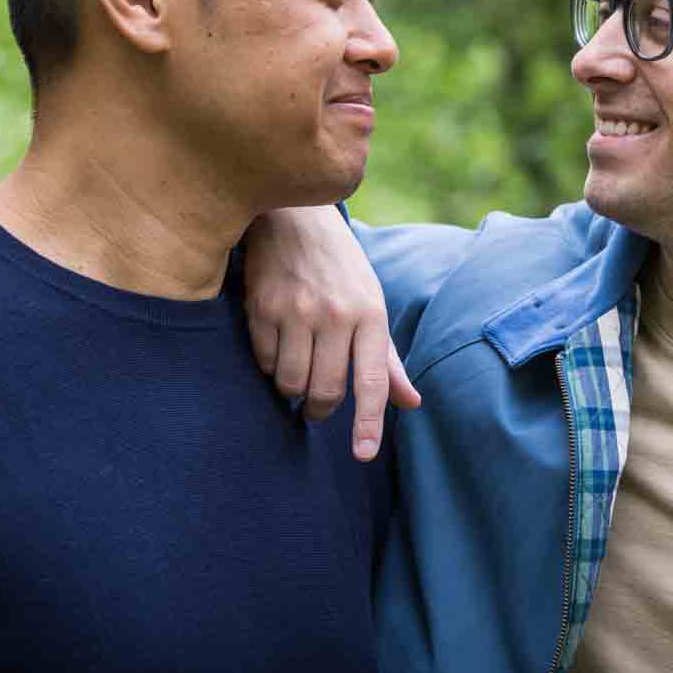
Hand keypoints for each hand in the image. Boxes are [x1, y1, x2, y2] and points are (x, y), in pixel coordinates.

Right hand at [244, 206, 421, 461]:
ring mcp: (297, 311)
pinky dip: (270, 366)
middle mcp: (336, 314)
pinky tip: (277, 346)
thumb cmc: (340, 269)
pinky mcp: (262, 307)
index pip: (373, 380)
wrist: (295, 218)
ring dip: (292, 390)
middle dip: (320, 410)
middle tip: (317, 408)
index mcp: (370, 314)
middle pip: (325, 390)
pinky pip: (264, 361)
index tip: (363, 454)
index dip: (369, 422)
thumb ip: (387, 359)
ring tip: (297, 371)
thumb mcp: (371, 305)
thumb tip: (411, 404)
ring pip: (290, 383)